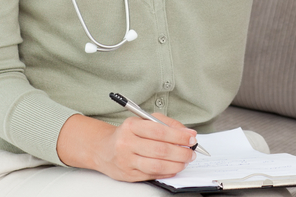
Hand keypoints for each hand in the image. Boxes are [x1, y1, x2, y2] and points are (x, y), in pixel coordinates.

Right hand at [57, 113, 196, 181]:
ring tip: (185, 161)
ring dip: (176, 164)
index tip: (192, 138)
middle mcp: (126, 143)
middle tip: (192, 152)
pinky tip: (174, 168)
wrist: (103, 149)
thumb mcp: (145, 121)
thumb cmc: (129, 133)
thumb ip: (168, 124)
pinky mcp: (128, 175)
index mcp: (131, 126)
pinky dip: (167, 172)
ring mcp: (126, 161)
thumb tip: (189, 133)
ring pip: (156, 165)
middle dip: (181, 152)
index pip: (159, 131)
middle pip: (160, 150)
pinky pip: (151, 175)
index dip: (179, 136)